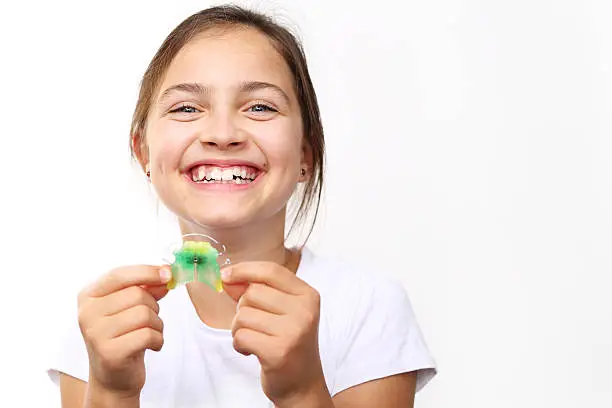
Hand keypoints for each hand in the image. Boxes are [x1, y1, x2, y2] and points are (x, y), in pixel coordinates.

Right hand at [77, 265, 170, 397]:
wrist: (114, 377)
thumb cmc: (124, 335)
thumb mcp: (131, 306)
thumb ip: (146, 287)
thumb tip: (165, 274)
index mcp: (89, 296)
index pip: (119, 275)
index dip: (147, 272)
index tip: (167, 273)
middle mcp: (87, 313)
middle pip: (137, 294)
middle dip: (153, 305)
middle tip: (149, 320)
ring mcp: (96, 334)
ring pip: (145, 314)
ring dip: (157, 324)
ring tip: (149, 334)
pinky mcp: (110, 353)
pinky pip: (148, 335)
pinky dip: (158, 340)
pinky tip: (151, 346)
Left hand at [222, 262, 327, 404]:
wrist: (302, 384)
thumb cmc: (287, 342)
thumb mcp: (279, 311)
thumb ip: (256, 290)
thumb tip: (228, 277)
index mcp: (307, 295)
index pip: (271, 271)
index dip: (244, 269)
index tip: (226, 275)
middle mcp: (305, 310)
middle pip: (253, 292)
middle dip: (242, 308)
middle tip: (256, 325)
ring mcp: (294, 331)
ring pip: (243, 314)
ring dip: (239, 328)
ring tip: (255, 339)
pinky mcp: (279, 352)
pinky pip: (241, 336)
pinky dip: (239, 344)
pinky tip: (252, 351)